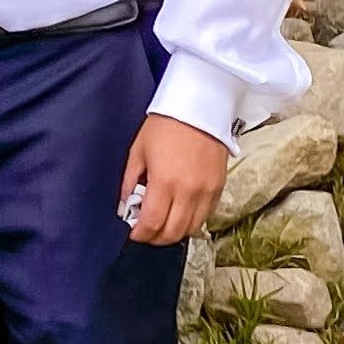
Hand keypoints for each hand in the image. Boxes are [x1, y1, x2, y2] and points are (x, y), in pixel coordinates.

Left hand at [120, 113, 228, 244]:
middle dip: (155, 237)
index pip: (152, 224)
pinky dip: (191, 221)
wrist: (199, 106)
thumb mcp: (138, 152)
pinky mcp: (219, 187)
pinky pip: (206, 217)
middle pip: (172, 233)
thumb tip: (124, 207)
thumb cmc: (166, 124)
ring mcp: (207, 191)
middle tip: (145, 230)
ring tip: (162, 222)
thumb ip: (128, 182)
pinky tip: (179, 212)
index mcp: (165, 182)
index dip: (139, 234)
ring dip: (174, 232)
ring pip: (191, 229)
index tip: (133, 232)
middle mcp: (189, 191)